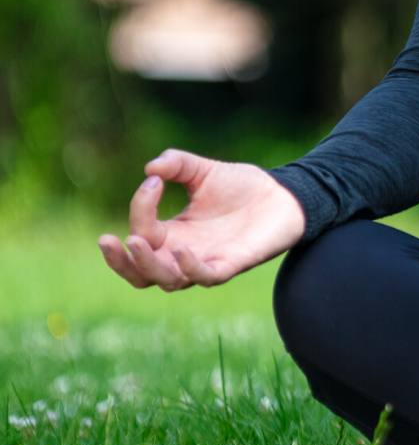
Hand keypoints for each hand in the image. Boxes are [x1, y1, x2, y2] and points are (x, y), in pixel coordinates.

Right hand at [97, 149, 305, 290]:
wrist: (286, 194)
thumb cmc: (243, 187)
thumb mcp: (204, 170)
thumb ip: (178, 164)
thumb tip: (151, 166)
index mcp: (173, 234)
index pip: (142, 232)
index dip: (139, 208)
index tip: (153, 180)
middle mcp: (183, 253)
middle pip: (140, 274)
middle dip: (119, 261)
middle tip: (107, 240)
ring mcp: (206, 262)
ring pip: (166, 281)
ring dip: (147, 265)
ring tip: (138, 240)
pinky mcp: (231, 265)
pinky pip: (205, 277)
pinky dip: (191, 268)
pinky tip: (182, 250)